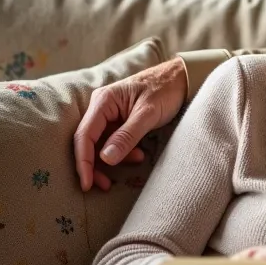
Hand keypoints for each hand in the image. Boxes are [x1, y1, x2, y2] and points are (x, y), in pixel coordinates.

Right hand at [74, 57, 188, 191]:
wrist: (181, 79)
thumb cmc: (165, 90)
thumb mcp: (147, 114)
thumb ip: (127, 136)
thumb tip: (106, 159)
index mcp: (103, 101)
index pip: (84, 135)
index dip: (83, 161)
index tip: (86, 183)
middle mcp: (101, 107)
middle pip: (88, 142)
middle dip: (96, 165)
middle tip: (106, 186)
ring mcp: (110, 114)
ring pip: (101, 144)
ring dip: (114, 158)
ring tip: (137, 160)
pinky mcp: (120, 121)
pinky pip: (114, 141)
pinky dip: (124, 152)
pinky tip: (139, 154)